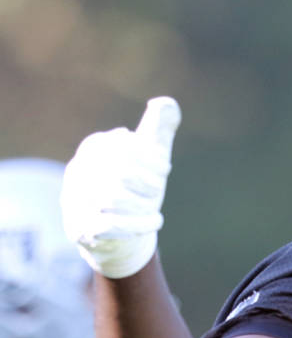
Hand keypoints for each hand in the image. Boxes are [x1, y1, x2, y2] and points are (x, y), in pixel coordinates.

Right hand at [61, 97, 181, 278]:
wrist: (114, 234)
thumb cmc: (133, 189)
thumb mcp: (148, 158)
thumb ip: (157, 131)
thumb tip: (168, 103)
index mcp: (96, 147)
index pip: (124, 146)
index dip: (152, 158)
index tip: (165, 168)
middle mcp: (81, 171)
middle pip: (120, 173)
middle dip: (149, 183)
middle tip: (159, 190)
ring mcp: (78, 200)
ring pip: (115, 199)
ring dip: (144, 206)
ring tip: (154, 209)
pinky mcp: (83, 227)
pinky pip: (112, 225)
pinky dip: (140, 225)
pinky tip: (155, 222)